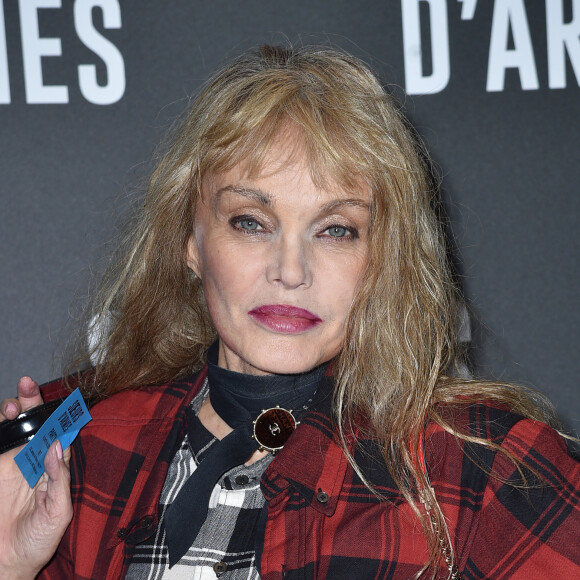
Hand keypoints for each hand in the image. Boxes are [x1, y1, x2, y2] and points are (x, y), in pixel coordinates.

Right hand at [0, 378, 72, 578]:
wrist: (7, 565)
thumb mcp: (59, 512)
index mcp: (56, 469)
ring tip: (13, 404)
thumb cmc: (39, 541)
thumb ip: (59, 479)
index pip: (61, 436)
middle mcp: (35, 463)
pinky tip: (2, 420)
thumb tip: (58, 446)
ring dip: (14, 414)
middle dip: (33, 404)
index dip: (61, 417)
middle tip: (28, 386)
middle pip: (36, 426)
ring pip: (14, 432)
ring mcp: (12, 466)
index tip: (61, 402)